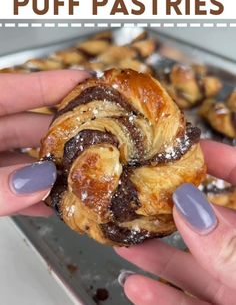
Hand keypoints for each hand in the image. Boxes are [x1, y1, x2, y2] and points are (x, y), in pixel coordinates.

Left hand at [0, 70, 89, 216]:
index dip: (50, 84)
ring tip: (78, 178)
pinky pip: (7, 183)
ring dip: (47, 171)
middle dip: (61, 134)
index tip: (85, 81)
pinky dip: (26, 194)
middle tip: (94, 139)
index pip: (12, 89)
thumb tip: (40, 182)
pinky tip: (47, 204)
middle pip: (25, 125)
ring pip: (19, 157)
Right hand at [116, 141, 235, 304]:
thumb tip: (188, 205)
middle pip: (206, 223)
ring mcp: (235, 286)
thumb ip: (230, 245)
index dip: (217, 157)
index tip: (183, 148)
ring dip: (155, 254)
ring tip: (125, 239)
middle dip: (170, 209)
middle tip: (139, 195)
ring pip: (192, 267)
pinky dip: (161, 297)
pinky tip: (137, 286)